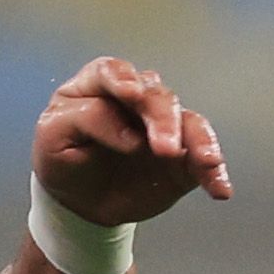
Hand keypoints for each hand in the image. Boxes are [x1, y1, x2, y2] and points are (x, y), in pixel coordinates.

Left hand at [31, 56, 232, 226]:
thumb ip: (86, 121)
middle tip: (164, 148)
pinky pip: (203, 155)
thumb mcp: (54, 138)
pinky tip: (219, 188)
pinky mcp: (183, 153)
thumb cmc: (63, 161)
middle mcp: (136, 99)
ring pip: (188, 120)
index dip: (122, 78)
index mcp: (97, 87)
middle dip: (163, 119)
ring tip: (205, 162)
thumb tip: (132, 135)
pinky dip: (214, 171)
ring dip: (198, 140)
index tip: (131, 94)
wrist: (79, 203)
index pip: (110, 71)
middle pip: (155, 95)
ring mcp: (163, 124)